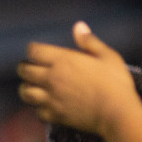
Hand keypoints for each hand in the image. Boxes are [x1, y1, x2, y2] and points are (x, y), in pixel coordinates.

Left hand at [16, 22, 138, 135]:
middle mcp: (52, 78)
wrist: (118, 113)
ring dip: (27, 87)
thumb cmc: (116, 83)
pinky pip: (37, 112)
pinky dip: (39, 108)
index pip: (33, 51)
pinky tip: (46, 105)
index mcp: (63, 61)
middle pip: (24, 70)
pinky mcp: (55, 115)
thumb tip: (78, 26)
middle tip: (32, 68)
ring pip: (25, 92)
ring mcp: (51, 98)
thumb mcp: (108, 56)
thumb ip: (90, 41)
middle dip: (25, 67)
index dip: (33, 50)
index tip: (38, 52)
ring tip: (34, 86)